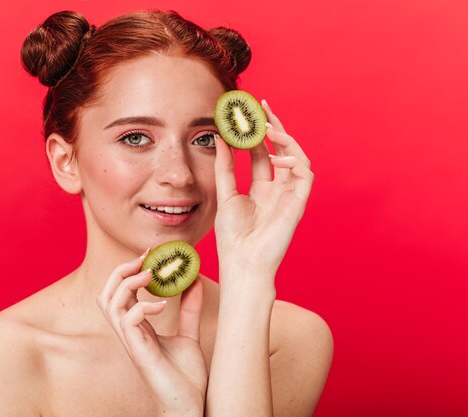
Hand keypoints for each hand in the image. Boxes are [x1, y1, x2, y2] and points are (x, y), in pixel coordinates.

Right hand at [96, 252, 206, 416]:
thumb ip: (189, 309)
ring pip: (109, 304)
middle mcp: (129, 333)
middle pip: (106, 294)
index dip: (129, 271)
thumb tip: (193, 280)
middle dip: (120, 271)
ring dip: (127, 283)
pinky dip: (143, 306)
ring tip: (150, 275)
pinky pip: (128, 320)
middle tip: (143, 259)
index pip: (120, 293)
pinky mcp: (139, 351)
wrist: (192, 406)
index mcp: (137, 327)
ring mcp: (132, 342)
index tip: (149, 255)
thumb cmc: (187, 377)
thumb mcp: (190, 335)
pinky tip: (163, 306)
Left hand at [214, 99, 313, 283]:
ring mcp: (290, 195)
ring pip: (297, 157)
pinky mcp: (298, 202)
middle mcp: (278, 189)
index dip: (256, 134)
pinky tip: (276, 157)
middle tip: (263, 107)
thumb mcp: (225, 194)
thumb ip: (225, 167)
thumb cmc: (233, 236)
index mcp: (262, 189)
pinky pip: (306, 174)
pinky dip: (294, 160)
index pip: (262, 153)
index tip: (246, 114)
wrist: (242, 262)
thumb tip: (222, 139)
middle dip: (274, 127)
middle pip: (282, 150)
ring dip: (284, 140)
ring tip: (267, 129)